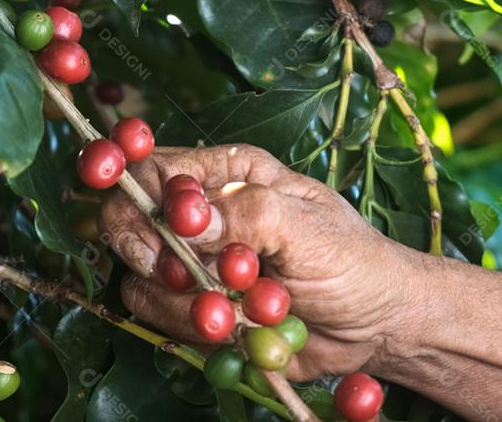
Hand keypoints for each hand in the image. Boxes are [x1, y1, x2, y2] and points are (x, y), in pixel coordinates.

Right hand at [99, 144, 418, 379]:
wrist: (374, 327)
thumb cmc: (352, 262)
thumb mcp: (307, 228)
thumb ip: (247, 214)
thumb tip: (185, 216)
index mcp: (228, 174)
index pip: (153, 170)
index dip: (143, 200)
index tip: (165, 237)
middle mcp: (203, 213)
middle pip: (128, 221)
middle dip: (156, 258)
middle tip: (189, 279)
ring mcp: (195, 262)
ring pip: (142, 279)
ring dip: (187, 304)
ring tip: (240, 316)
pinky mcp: (195, 306)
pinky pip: (162, 319)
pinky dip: (196, 330)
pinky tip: (240, 330)